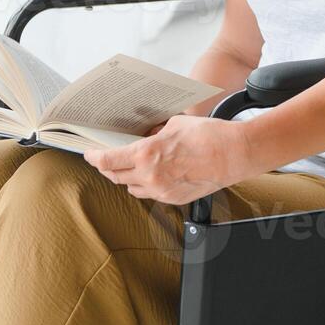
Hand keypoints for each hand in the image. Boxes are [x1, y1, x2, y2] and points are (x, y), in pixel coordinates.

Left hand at [84, 115, 258, 206]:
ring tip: (130, 167)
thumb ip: (155, 134)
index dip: (94, 158)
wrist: (235, 154)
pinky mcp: (175, 199)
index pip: (108, 161)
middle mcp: (150, 177)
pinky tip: (152, 175)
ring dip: (127, 178)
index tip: (89, 154)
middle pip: (116, 177)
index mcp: (146, 155)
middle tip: (105, 160)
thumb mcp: (175, 125)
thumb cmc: (209, 136)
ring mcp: (163, 191)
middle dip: (108, 168)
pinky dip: (146, 185)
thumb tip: (147, 136)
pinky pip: (151, 194)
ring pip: (132, 188)